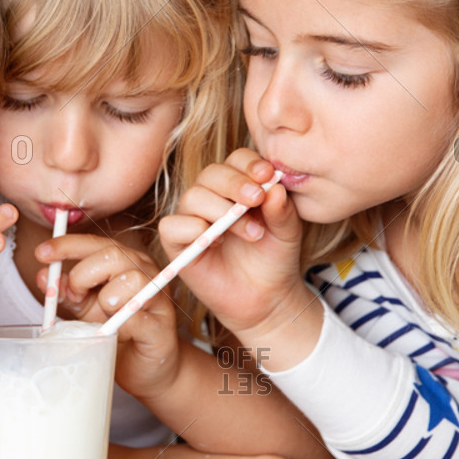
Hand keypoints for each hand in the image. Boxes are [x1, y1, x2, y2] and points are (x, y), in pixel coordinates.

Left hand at [35, 233, 180, 400]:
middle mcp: (145, 271)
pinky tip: (114, 333)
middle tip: (75, 299)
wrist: (144, 367)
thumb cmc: (118, 331)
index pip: (95, 243)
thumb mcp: (86, 308)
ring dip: (106, 300)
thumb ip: (68, 291)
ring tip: (104, 317)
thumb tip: (44, 276)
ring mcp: (158, 296)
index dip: (67, 245)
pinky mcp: (162, 325)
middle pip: (112, 255)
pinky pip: (136, 317)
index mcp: (125, 261)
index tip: (42, 253)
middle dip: (83, 276)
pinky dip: (118, 326)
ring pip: (130, 280)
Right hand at [158, 149, 307, 336]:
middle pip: (211, 173)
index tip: (267, 176)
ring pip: (193, 196)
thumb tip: (275, 187)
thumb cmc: (275, 258)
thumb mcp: (287, 232)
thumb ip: (282, 209)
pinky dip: (191, 229)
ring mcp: (192, 218)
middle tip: (256, 200)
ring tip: (250, 233)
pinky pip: (171, 226)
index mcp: (238, 185)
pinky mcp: (177, 244)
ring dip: (220, 210)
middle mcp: (212, 197)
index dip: (249, 164)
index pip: (236, 161)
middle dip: (234, 184)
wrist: (266, 297)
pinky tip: (216, 242)